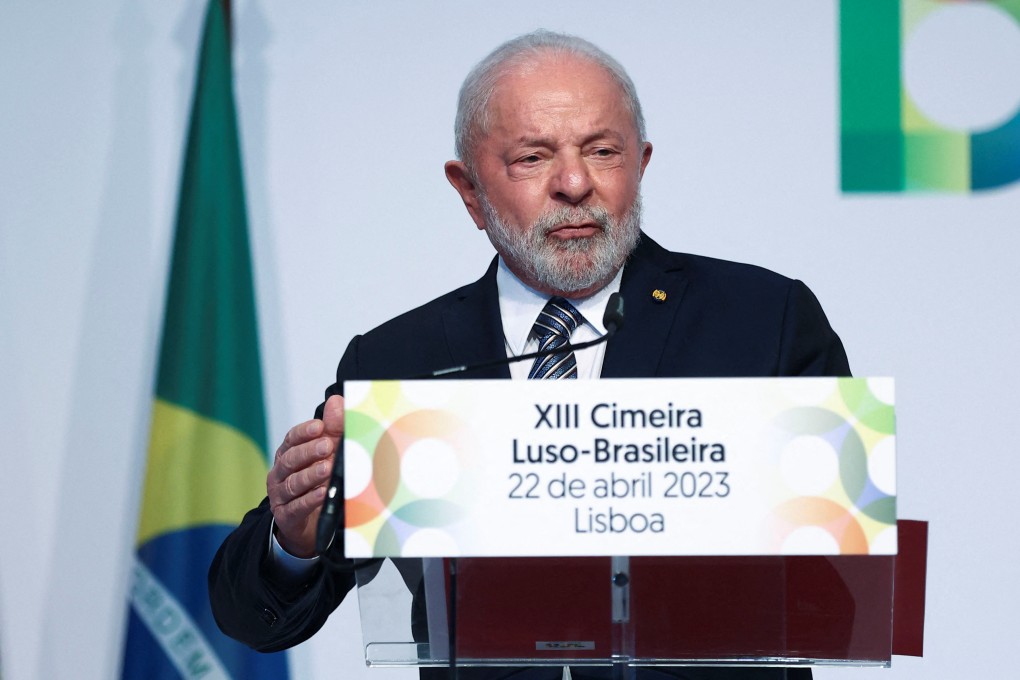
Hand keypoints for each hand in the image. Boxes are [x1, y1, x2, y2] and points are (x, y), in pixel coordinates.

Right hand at [267, 394, 343, 556]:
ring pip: (293, 482)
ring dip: (311, 475)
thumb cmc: (316, 482)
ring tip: (327, 468)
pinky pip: (297, 506)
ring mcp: (281, 495)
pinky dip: (310, 499)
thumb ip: (332, 428)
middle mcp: (281, 473)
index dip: (304, 432)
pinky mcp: (286, 515)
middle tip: (326, 446)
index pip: (292, 439)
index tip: (319, 426)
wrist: (308, 523)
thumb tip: (336, 401)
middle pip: (290, 459)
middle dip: (309, 451)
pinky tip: (322, 494)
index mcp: (288, 454)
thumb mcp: (326, 454)